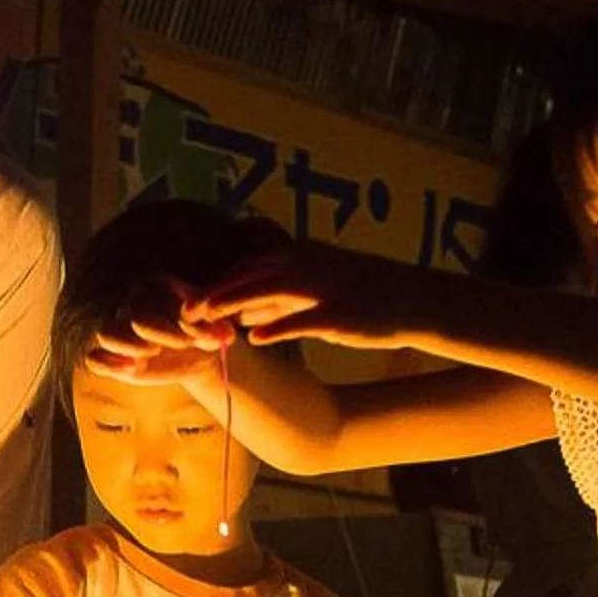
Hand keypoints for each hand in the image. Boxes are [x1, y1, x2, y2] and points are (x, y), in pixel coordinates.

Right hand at [88, 273, 235, 386]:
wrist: (198, 353)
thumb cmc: (207, 332)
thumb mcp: (217, 327)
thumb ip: (212, 320)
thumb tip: (191, 313)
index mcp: (155, 285)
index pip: (152, 303)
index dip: (171, 326)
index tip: (191, 340)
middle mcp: (132, 304)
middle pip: (132, 319)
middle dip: (158, 337)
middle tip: (181, 346)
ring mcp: (120, 329)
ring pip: (106, 335)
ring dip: (129, 350)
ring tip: (150, 358)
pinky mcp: (113, 355)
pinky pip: (94, 359)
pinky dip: (108, 366)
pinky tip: (133, 369)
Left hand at [184, 243, 434, 352]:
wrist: (415, 300)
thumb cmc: (363, 297)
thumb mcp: (317, 292)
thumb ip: (279, 300)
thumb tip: (243, 314)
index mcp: (301, 258)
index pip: (249, 262)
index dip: (216, 278)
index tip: (185, 292)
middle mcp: (307, 266)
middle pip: (249, 273)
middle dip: (213, 290)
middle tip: (182, 308)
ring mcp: (323, 289)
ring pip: (268, 290)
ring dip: (232, 302)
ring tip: (203, 319)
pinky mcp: (339, 313)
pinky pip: (302, 319)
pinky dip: (277, 327)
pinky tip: (254, 338)